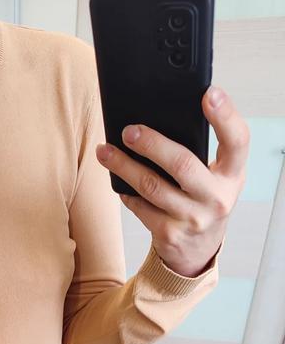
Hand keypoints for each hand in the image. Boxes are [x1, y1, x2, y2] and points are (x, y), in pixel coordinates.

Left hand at [95, 85, 248, 275]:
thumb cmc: (204, 200)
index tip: (210, 93)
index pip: (237, 141)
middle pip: (182, 164)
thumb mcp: (216, 177)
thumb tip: (158, 123)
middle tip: (128, 130)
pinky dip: (127, 193)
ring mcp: (192, 218)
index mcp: (233, 175)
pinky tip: (118, 181)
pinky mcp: (169, 234)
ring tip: (105, 151)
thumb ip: (201, 154)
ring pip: (152, 187)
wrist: (199, 250)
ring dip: (124, 166)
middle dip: (151, 144)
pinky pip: (140, 207)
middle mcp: (217, 198)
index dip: (226, 116)